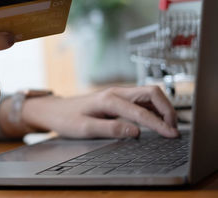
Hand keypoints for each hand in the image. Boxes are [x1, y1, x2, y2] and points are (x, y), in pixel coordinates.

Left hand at [18, 86, 178, 138]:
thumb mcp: (85, 129)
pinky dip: (153, 109)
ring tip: (168, 126)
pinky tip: (156, 121)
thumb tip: (136, 132)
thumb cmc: (66, 119)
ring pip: (148, 95)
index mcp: (108, 99)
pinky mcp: (117, 99)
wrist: (53, 110)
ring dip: (162, 108)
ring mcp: (117, 94)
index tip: (170, 135)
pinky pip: (141, 100)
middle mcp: (115, 92)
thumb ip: (111, 129)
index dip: (158, 124)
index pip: (140, 111)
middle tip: (173, 128)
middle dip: (167, 108)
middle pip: (151, 92)